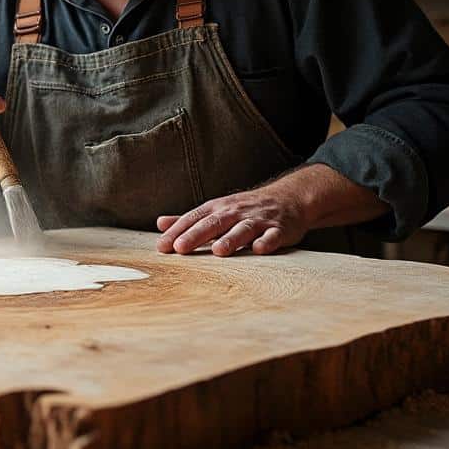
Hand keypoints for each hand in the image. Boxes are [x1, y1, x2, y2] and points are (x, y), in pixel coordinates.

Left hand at [155, 185, 310, 256]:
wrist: (288, 198)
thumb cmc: (246, 208)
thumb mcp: (216, 209)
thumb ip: (189, 219)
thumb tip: (160, 223)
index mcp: (218, 208)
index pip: (194, 219)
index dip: (177, 232)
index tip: (162, 247)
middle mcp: (236, 212)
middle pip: (214, 223)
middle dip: (196, 235)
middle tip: (180, 248)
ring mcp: (258, 219)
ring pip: (243, 229)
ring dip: (230, 239)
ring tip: (217, 251)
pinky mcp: (279, 229)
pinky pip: (273, 235)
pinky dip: (266, 241)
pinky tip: (259, 249)